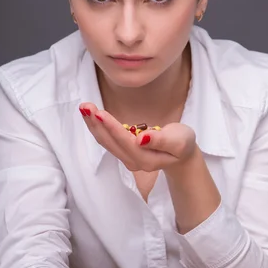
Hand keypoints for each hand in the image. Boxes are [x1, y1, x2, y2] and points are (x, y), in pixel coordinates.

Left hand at [79, 103, 195, 171]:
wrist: (181, 154)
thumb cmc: (182, 143)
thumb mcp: (180, 141)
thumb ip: (162, 140)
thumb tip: (141, 138)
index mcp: (147, 159)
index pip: (126, 142)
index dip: (112, 128)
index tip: (99, 113)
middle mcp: (133, 161)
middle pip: (110, 143)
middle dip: (97, 124)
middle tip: (86, 106)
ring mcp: (127, 158)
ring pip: (106, 141)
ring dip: (93, 125)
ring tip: (85, 107)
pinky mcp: (123, 151)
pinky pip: (107, 139)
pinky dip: (98, 126)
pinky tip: (91, 115)